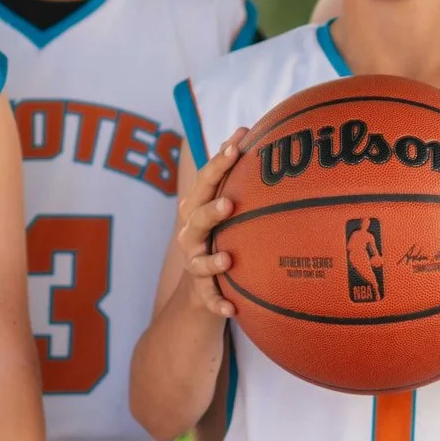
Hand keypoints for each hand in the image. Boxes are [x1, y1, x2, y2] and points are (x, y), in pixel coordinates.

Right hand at [173, 134, 248, 320]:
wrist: (198, 289)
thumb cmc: (216, 235)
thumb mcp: (220, 206)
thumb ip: (231, 175)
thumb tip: (248, 131)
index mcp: (197, 209)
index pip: (205, 182)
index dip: (219, 162)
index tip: (238, 144)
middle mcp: (191, 235)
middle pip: (196, 218)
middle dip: (211, 210)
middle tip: (230, 203)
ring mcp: (194, 264)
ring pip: (198, 260)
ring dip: (211, 259)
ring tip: (227, 259)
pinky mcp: (202, 293)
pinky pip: (209, 299)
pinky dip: (218, 304)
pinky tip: (232, 309)